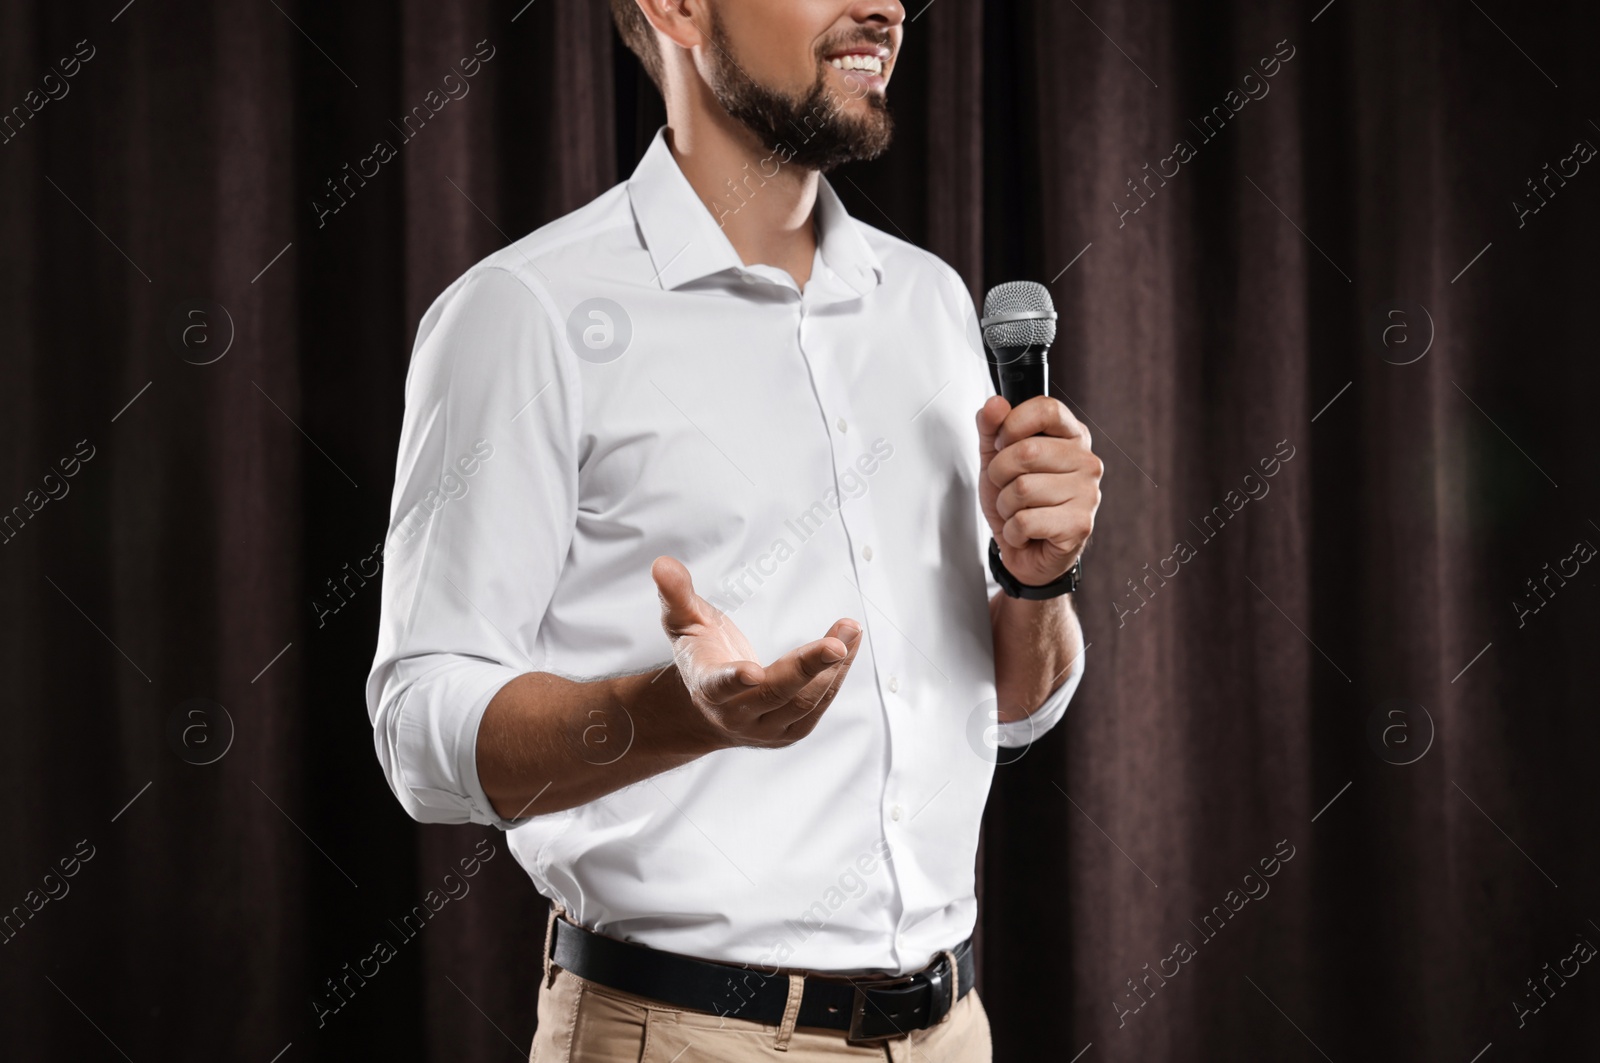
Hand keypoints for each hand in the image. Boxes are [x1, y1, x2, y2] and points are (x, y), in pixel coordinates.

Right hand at [650, 556, 862, 749]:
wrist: (710, 712)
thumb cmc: (700, 658)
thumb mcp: (683, 624)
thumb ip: (676, 595)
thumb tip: (663, 563)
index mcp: (708, 688)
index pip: (720, 685)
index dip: (735, 680)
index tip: (753, 671)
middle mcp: (738, 715)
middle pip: (776, 693)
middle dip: (808, 666)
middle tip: (838, 642)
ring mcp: (767, 728)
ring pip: (805, 699)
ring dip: (833, 666)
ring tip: (851, 629)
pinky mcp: (792, 731)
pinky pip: (820, 702)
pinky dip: (837, 673)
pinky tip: (849, 645)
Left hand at [977, 394, 1103, 586]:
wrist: (1026, 552)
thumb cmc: (1018, 503)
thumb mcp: (996, 459)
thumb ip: (991, 428)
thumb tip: (995, 404)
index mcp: (1072, 437)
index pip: (1046, 409)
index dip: (1013, 425)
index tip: (1003, 444)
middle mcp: (1087, 462)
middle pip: (1026, 450)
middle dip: (999, 474)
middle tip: (1007, 488)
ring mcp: (1088, 494)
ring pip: (1022, 488)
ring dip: (1006, 506)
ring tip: (1018, 512)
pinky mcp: (1080, 525)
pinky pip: (1026, 520)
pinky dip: (1013, 530)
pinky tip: (1025, 532)